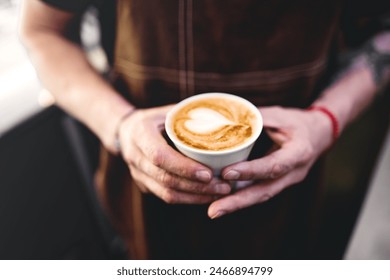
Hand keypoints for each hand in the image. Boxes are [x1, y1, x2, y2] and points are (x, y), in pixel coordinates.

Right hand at [118, 105, 230, 203]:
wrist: (127, 132)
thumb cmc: (155, 118)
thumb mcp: (169, 111)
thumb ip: (190, 117)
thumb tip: (223, 120)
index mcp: (141, 134)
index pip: (160, 156)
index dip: (184, 167)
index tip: (208, 173)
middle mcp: (135, 156)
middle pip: (165, 179)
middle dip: (196, 186)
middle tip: (223, 186)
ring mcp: (138, 174)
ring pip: (166, 193)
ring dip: (195, 197)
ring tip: (220, 193)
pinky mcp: (144, 186)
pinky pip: (166, 197)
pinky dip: (189, 199)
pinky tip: (208, 196)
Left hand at [207, 105, 332, 218]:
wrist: (318, 134)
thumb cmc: (297, 122)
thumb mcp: (280, 115)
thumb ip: (256, 119)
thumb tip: (226, 122)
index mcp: (298, 153)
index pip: (274, 165)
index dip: (251, 171)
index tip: (227, 173)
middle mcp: (294, 173)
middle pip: (265, 192)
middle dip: (238, 202)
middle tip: (213, 211)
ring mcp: (286, 182)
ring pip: (259, 196)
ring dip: (235, 204)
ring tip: (213, 211)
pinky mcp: (276, 184)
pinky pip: (257, 192)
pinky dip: (238, 197)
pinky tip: (219, 201)